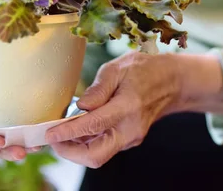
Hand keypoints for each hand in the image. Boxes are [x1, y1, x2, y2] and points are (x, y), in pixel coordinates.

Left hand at [45, 51, 182, 167]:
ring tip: (62, 131)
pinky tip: (79, 129)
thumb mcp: (119, 67)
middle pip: (96, 156)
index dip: (68, 132)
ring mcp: (131, 138)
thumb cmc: (145, 70)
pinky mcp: (129, 140)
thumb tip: (81, 106)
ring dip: (76, 149)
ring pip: (99, 155)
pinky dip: (87, 143)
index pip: (93, 126)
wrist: (172, 82)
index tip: (50, 133)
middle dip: (70, 153)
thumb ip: (98, 87)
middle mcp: (130, 128)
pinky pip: (104, 147)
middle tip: (53, 138)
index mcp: (128, 107)